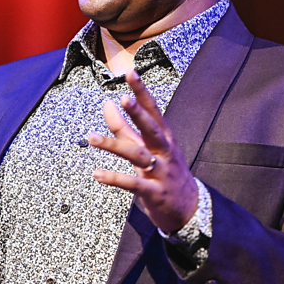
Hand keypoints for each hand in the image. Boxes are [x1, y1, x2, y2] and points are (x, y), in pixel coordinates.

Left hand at [87, 70, 199, 232]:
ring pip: (137, 155)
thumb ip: (124, 128)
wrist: (190, 210)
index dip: (141, 92)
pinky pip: (133, 184)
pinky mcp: (154, 192)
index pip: (153, 110)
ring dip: (114, 145)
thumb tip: (107, 103)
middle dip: (138, 113)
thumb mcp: (147, 148)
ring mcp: (160, 172)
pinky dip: (115, 178)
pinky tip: (97, 174)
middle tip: (122, 98)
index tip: (131, 73)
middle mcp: (164, 151)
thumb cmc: (165, 174)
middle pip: (151, 128)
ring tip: (92, 137)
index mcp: (163, 138)